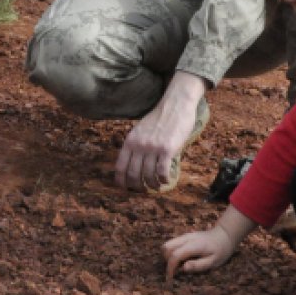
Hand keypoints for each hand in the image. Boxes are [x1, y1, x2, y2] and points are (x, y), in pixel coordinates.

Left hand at [114, 72, 206, 189]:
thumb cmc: (159, 118)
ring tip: (157, 185)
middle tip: (143, 189)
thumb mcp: (139, 130)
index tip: (124, 188)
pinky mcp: (167, 149)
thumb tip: (132, 164)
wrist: (175, 105)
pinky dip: (164, 179)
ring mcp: (153, 148)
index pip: (120, 166)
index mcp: (130, 141)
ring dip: (152, 185)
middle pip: (133, 174)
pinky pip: (162, 171)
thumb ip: (135, 145)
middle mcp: (139, 145)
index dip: (121, 180)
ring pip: (148, 175)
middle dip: (137, 186)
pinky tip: (166, 180)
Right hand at [163, 225, 236, 279]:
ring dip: (168, 256)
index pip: (175, 255)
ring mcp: (184, 236)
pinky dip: (172, 253)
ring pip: (167, 244)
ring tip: (179, 265)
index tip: (171, 278)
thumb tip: (183, 268)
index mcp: (194, 245)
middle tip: (176, 271)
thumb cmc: (221, 250)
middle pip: (166, 247)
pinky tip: (182, 259)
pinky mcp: (184, 236)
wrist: (224, 236)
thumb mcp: (213, 261)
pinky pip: (172, 244)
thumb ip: (198, 265)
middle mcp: (186, 238)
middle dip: (167, 261)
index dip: (170, 268)